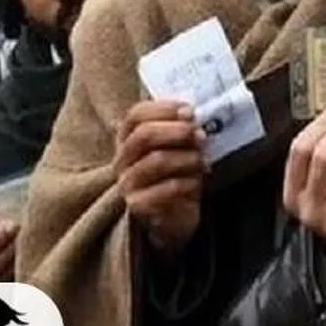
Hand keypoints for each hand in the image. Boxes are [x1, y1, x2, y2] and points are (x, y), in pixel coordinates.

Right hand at [117, 100, 206, 256]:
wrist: (174, 216)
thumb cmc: (176, 174)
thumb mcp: (177, 147)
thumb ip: (181, 129)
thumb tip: (194, 116)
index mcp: (128, 138)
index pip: (136, 115)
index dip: (164, 109)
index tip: (190, 111)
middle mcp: (122, 159)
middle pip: (143, 135)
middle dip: (177, 131)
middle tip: (200, 135)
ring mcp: (128, 183)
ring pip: (156, 161)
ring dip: (186, 157)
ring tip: (202, 160)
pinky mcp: (138, 205)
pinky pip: (167, 188)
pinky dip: (188, 182)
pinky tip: (197, 182)